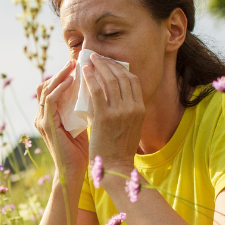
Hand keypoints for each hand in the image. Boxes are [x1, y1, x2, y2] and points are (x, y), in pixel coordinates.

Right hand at [35, 61, 88, 181]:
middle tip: (77, 60)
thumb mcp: (85, 123)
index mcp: (50, 116)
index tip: (81, 65)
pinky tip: (72, 80)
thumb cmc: (85, 150)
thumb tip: (101, 91)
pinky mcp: (45, 125)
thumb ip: (86, 108)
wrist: (76, 172)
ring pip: (46, 88)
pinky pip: (50, 100)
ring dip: (60, 75)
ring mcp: (41, 120)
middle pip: (46, 84)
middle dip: (61, 71)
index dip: (64, 75)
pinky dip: (60, 88)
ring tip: (75, 65)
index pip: (52, 88)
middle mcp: (42, 116)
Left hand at [82, 53, 145, 176]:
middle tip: (97, 57)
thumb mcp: (131, 128)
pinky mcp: (104, 117)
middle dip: (109, 64)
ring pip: (110, 81)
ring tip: (90, 60)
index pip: (133, 81)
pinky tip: (84, 72)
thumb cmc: (119, 150)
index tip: (110, 64)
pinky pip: (97, 91)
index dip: (121, 69)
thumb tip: (115, 97)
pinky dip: (90, 78)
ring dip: (99, 67)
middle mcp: (133, 108)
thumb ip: (127, 112)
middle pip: (122, 77)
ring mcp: (119, 112)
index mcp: (141, 110)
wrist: (115, 167)